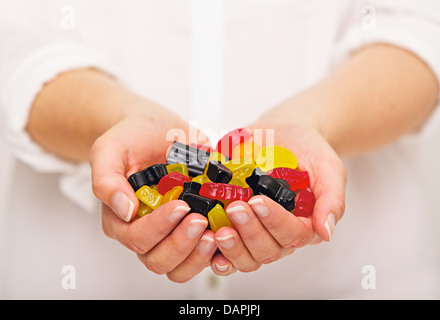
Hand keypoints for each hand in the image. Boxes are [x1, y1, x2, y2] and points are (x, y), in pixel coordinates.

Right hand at [90, 110, 216, 281]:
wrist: (157, 128)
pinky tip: (227, 232)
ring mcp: (172, 232)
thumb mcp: (110, 150)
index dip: (159, 227)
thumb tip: (125, 211)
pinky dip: (218, 249)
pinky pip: (205, 253)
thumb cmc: (131, 138)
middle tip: (200, 220)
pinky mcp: (195, 228)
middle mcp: (147, 231)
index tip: (181, 206)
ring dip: (200, 254)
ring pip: (182, 265)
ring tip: (216, 231)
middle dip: (181, 244)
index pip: (137, 239)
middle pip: (159, 260)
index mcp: (122, 219)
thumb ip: (107, 180)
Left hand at [210, 120, 346, 275]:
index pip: (292, 235)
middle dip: (249, 232)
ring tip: (218, 227)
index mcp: (304, 224)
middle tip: (236, 207)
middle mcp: (278, 234)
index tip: (259, 201)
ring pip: (245, 257)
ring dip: (231, 246)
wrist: (282, 134)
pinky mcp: (232, 226)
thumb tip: (327, 232)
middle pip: (266, 251)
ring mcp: (254, 232)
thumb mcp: (328, 167)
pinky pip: (222, 251)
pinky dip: (212, 251)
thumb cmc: (307, 150)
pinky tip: (206, 240)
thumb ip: (331, 199)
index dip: (275, 222)